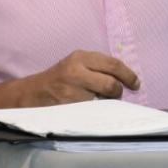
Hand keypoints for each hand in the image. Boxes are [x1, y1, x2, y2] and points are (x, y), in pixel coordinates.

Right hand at [16, 50, 140, 106]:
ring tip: (97, 99)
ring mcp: (70, 90)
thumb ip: (98, 67)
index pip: (113, 64)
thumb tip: (126, 78)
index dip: (128, 75)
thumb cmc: (60, 78)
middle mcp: (75, 71)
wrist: (32, 93)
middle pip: (110, 84)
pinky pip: (91, 110)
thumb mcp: (77, 64)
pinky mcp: (66, 106)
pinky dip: (95, 110)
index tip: (136, 84)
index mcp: (81, 57)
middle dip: (118, 91)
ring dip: (105, 102)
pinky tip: (89, 108)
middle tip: (117, 94)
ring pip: (101, 99)